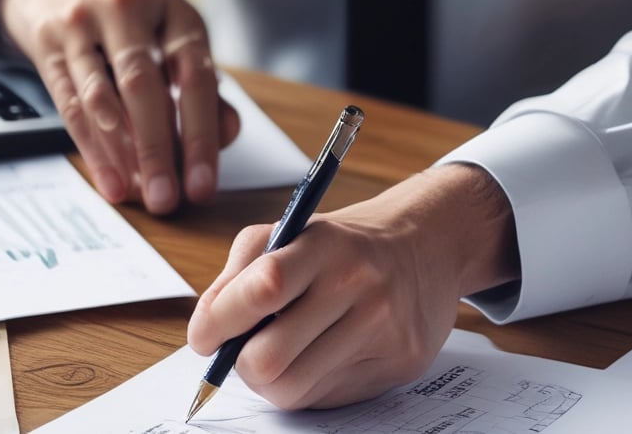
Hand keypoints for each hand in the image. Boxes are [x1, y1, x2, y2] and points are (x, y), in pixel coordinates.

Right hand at [0, 0, 238, 213]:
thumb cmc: (131, 23)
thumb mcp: (174, 42)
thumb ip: (203, 90)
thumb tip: (226, 136)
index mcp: (174, 12)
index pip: (195, 78)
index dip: (201, 136)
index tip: (202, 184)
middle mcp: (128, 8)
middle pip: (144, 87)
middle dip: (158, 151)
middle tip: (166, 198)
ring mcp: (82, 22)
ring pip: (102, 98)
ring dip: (121, 153)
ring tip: (137, 194)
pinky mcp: (48, 42)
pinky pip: (70, 104)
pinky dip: (92, 148)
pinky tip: (108, 179)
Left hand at [187, 164, 518, 408]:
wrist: (427, 247)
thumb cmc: (343, 246)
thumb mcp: (290, 233)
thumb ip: (240, 274)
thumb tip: (206, 329)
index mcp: (324, 244)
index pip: (262, 289)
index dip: (217, 322)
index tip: (204, 336)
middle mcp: (359, 284)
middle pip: (269, 359)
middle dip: (240, 364)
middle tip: (242, 350)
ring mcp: (383, 328)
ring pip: (293, 390)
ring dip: (272, 379)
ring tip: (283, 352)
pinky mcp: (401, 362)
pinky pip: (328, 397)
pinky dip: (311, 383)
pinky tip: (324, 354)